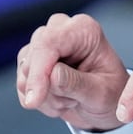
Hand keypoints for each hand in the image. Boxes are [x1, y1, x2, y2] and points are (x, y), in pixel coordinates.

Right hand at [16, 13, 129, 132]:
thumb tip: (51, 76)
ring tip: (71, 99)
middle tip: (72, 101)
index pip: (49, 42)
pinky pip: (22, 84)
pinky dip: (39, 100)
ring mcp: (43, 44)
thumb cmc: (110, 93)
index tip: (34, 100)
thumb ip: (77, 84)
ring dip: (46, 97)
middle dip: (47, 89)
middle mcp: (60, 30)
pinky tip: (60, 100)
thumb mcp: (101, 93)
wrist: (105, 104)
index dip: (39, 71)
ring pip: (25, 72)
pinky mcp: (31, 60)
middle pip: (32, 56)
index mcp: (83, 30)